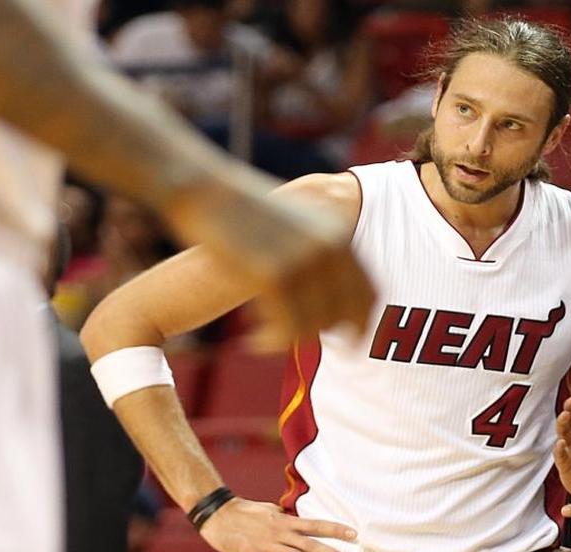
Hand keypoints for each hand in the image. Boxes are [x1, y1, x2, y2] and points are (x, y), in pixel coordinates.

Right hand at [165, 169, 375, 347]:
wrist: (202, 188)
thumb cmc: (243, 210)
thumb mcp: (296, 224)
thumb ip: (319, 251)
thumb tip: (328, 287)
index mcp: (338, 235)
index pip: (369, 294)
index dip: (360, 325)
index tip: (348, 344)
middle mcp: (328, 248)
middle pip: (341, 317)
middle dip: (316, 337)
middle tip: (286, 340)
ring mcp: (302, 260)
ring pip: (312, 327)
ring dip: (286, 341)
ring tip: (260, 341)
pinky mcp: (272, 274)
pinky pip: (286, 328)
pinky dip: (270, 343)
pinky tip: (250, 342)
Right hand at [199, 497, 356, 551]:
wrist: (218, 515)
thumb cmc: (245, 511)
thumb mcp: (270, 509)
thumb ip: (286, 516)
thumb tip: (299, 518)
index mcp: (284, 519)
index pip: (316, 524)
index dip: (335, 529)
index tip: (353, 534)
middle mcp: (280, 531)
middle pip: (311, 543)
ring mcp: (267, 544)